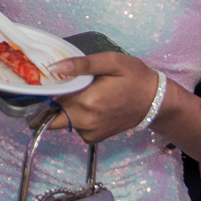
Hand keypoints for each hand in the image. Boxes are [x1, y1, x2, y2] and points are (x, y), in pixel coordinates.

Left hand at [44, 52, 163, 144]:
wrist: (154, 102)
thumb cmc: (133, 77)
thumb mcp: (111, 62)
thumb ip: (82, 64)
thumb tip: (54, 68)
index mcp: (87, 101)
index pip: (52, 98)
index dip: (47, 88)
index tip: (47, 79)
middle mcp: (85, 121)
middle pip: (50, 115)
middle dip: (49, 102)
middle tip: (59, 87)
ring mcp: (89, 133)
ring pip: (61, 122)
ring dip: (63, 108)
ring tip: (79, 93)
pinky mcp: (92, 138)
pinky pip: (73, 127)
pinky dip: (74, 116)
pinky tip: (88, 104)